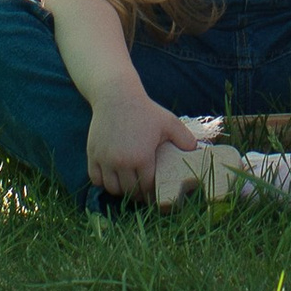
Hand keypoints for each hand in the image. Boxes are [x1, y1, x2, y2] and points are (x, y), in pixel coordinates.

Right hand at [84, 84, 200, 204]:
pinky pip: (95, 178)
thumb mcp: (168, 122)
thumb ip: (184, 138)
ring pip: (112, 188)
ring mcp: (105, 159)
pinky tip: (112, 177)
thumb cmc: (144, 110)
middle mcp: (121, 162)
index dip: (151, 193)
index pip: (147, 187)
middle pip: (129, 190)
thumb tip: (197, 151)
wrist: (116, 96)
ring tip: (127, 185)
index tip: (154, 194)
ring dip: (120, 190)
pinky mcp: (93, 154)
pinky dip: (103, 182)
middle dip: (137, 194)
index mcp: (142, 158)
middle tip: (142, 192)